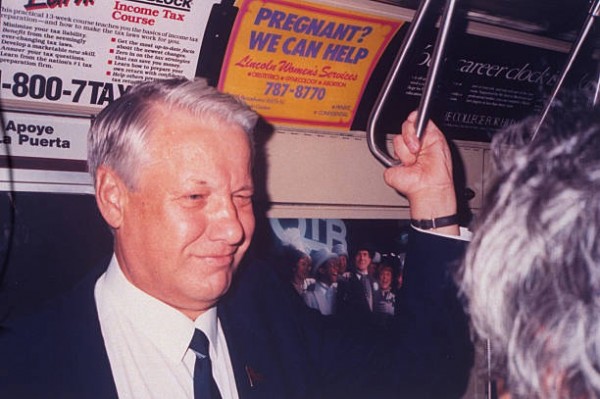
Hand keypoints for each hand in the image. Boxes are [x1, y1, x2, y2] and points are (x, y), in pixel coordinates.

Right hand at [383, 111, 457, 234]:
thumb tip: (417, 115)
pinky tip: (408, 167)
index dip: (414, 121)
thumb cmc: (438, 169)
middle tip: (419, 149)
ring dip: (408, 151)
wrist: (430, 185)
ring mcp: (401, 154)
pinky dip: (401, 160)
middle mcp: (411, 145)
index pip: (413, 120)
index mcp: (422, 138)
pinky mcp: (392, 164)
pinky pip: (390, 154)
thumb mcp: (438, 140)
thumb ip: (428, 125)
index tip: (418, 126)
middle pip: (404, 127)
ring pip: (397, 140)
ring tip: (415, 161)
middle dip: (412, 136)